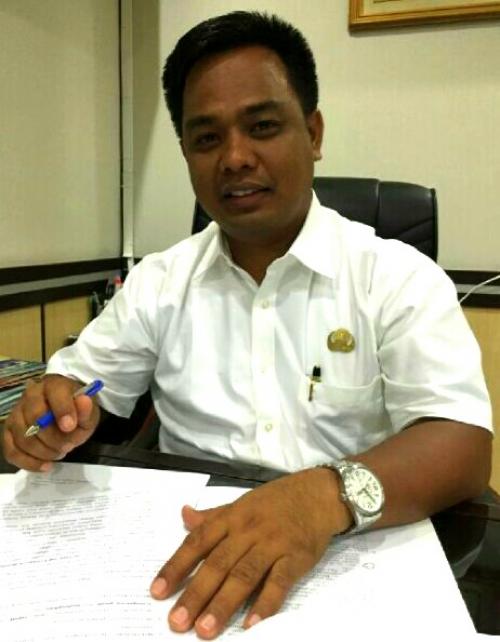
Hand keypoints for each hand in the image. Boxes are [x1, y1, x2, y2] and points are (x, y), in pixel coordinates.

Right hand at [1, 374, 100, 471]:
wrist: (66, 414)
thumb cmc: (77, 412)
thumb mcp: (89, 412)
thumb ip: (86, 410)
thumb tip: (83, 401)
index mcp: (54, 384)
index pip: (55, 394)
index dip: (62, 410)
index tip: (70, 427)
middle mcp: (30, 395)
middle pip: (34, 418)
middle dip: (54, 438)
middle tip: (68, 446)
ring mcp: (16, 413)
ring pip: (23, 437)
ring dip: (44, 452)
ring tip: (60, 452)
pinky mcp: (8, 431)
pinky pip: (11, 451)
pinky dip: (29, 462)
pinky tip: (46, 465)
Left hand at [150, 467, 351, 638]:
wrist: (317, 494)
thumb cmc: (276, 501)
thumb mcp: (241, 503)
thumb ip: (212, 515)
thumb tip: (183, 515)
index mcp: (231, 517)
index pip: (198, 542)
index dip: (176, 566)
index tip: (158, 591)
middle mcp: (248, 530)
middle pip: (217, 564)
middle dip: (195, 594)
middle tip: (177, 622)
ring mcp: (272, 543)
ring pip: (244, 575)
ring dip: (223, 603)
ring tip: (205, 630)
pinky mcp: (295, 557)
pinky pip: (279, 582)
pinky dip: (265, 604)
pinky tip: (250, 625)